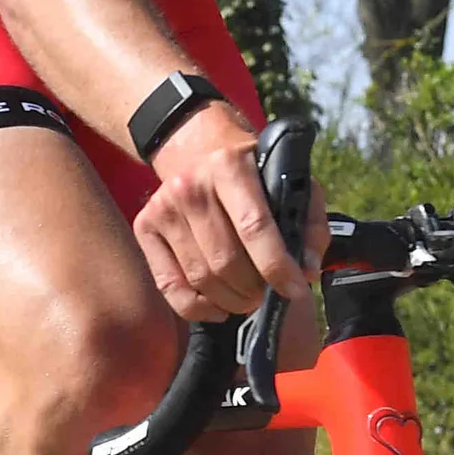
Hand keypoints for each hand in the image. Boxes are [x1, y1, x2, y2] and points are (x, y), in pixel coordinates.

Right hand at [132, 103, 309, 320]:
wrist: (198, 147)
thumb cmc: (251, 172)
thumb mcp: (288, 181)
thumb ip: (308, 223)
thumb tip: (306, 269)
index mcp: (230, 167)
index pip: (254, 228)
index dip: (277, 267)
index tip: (295, 290)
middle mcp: (190, 185)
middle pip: (225, 261)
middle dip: (254, 290)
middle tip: (268, 294)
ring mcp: (163, 208)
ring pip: (201, 278)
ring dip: (231, 300)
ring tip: (248, 298)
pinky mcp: (145, 226)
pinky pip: (170, 285)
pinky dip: (197, 308)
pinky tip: (218, 307)